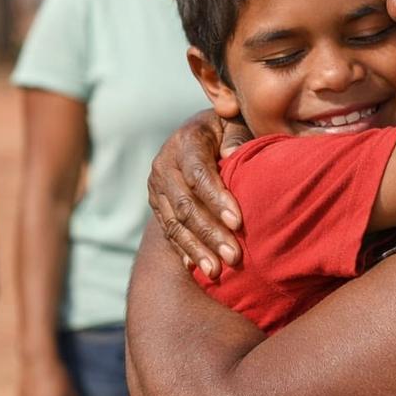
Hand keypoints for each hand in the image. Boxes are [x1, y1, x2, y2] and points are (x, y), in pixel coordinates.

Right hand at [146, 111, 247, 279]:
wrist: (199, 133)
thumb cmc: (228, 128)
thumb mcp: (235, 122)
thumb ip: (237, 135)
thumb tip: (232, 154)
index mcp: (185, 141)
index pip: (198, 174)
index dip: (217, 199)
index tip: (238, 223)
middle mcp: (164, 164)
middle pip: (185, 205)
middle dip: (210, 233)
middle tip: (234, 257)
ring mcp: (157, 187)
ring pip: (174, 223)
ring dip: (197, 249)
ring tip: (217, 272)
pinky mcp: (157, 205)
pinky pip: (168, 231)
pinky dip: (184, 250)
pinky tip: (198, 269)